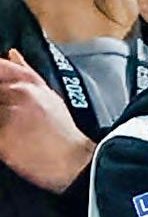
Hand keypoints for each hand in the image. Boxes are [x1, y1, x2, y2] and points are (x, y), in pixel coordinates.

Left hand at [0, 49, 94, 191]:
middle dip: (0, 101)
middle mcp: (18, 94)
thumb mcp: (50, 95)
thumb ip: (27, 73)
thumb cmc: (62, 132)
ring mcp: (9, 114)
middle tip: (7, 113)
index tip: (1, 86)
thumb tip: (12, 54)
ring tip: (9, 125)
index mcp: (28, 83)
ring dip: (0, 118)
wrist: (72, 161)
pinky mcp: (2, 135)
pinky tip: (7, 140)